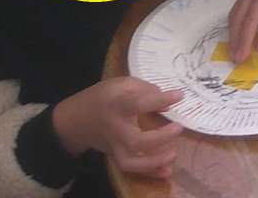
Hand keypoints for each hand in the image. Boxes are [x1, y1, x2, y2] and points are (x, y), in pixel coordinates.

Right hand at [52, 77, 182, 177]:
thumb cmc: (105, 97)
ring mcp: (114, 146)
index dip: (159, 99)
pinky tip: (166, 171)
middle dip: (158, 138)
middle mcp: (116, 129)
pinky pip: (131, 169)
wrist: (77, 119)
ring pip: (130, 162)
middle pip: (134, 141)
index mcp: (117, 106)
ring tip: (173, 155)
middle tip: (178, 127)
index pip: (138, 103)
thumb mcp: (123, 84)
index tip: (180, 95)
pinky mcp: (116, 156)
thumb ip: (147, 90)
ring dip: (153, 163)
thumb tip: (169, 103)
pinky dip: (149, 173)